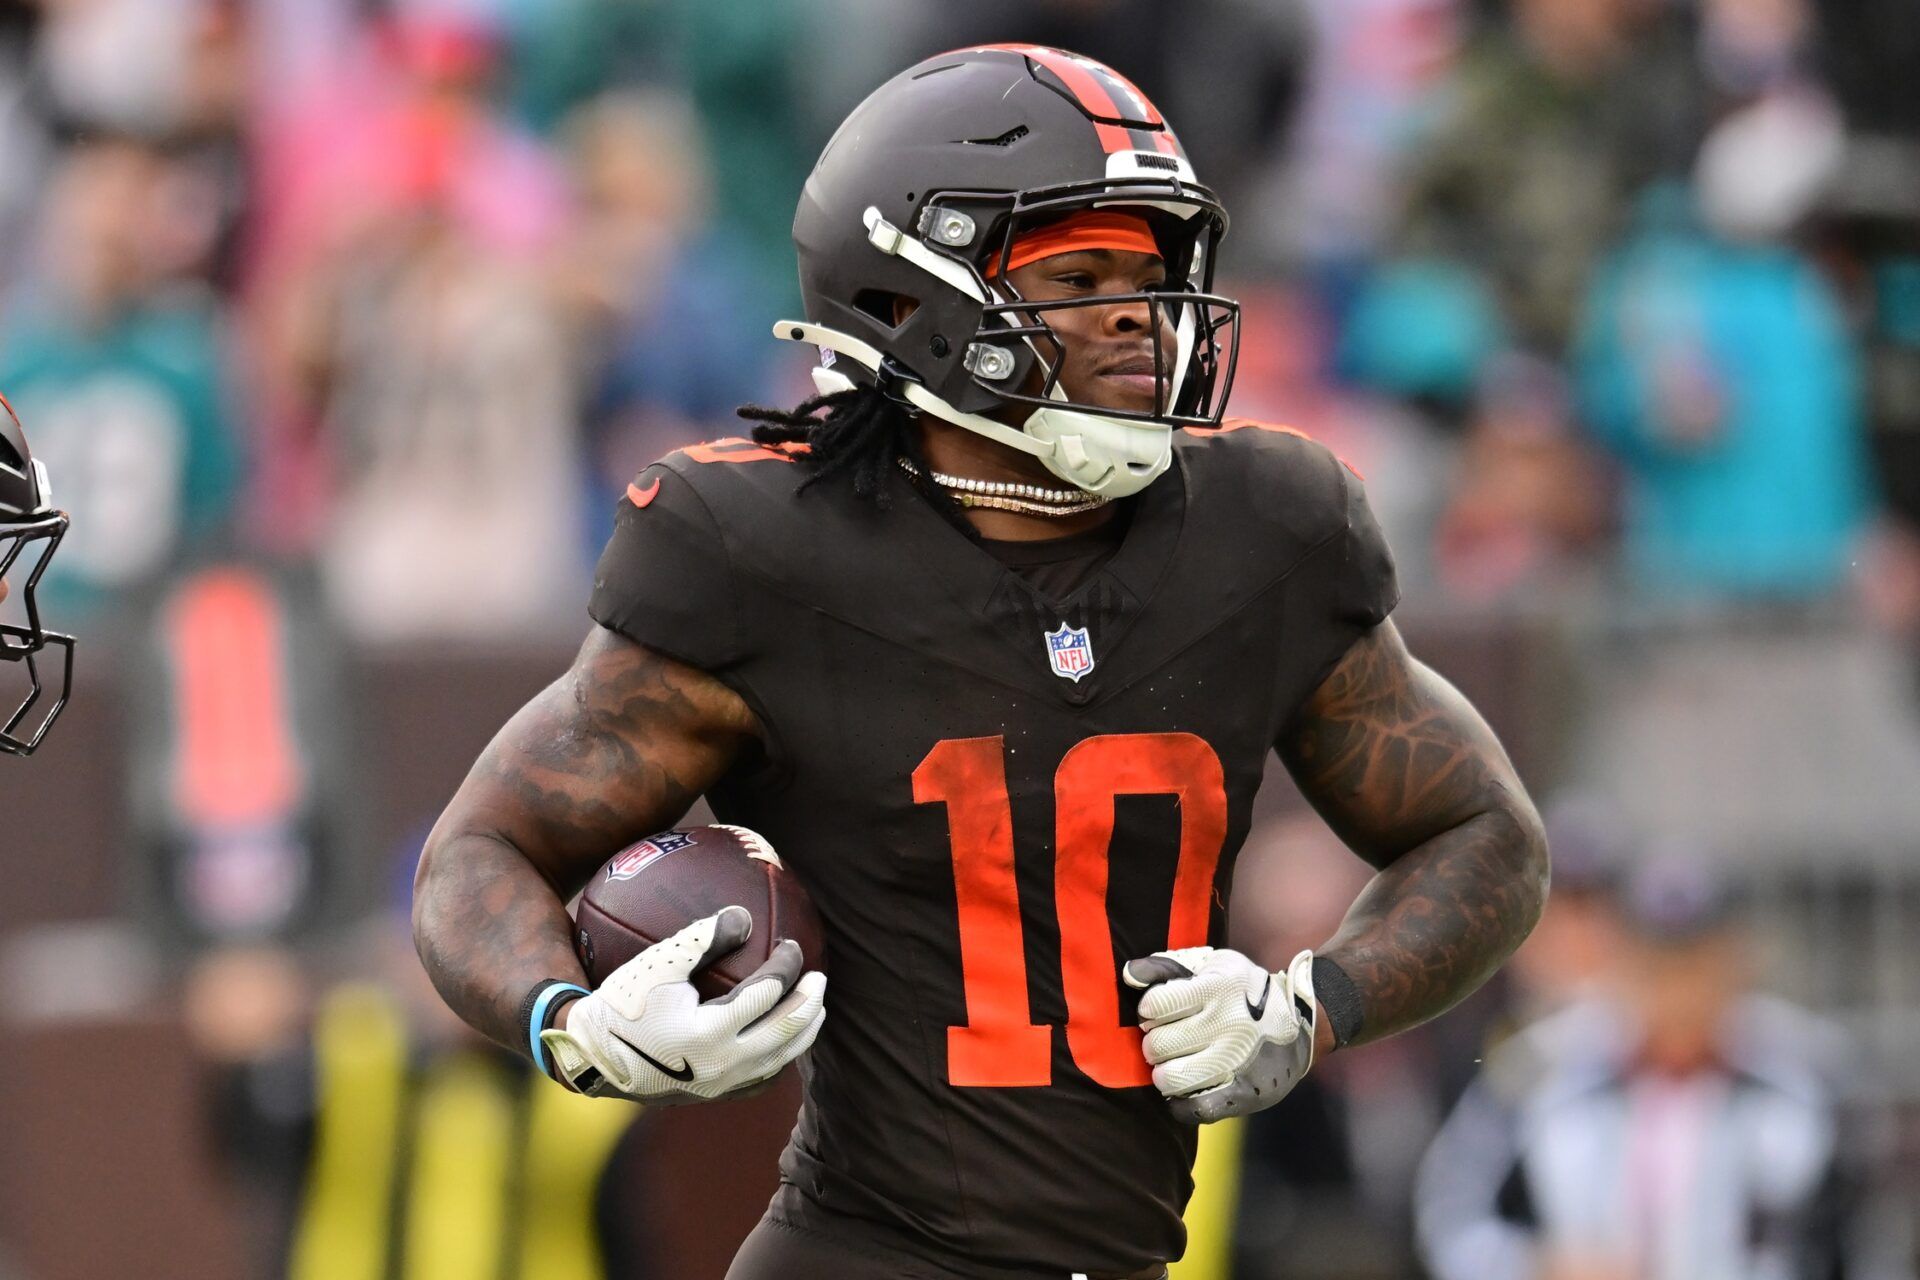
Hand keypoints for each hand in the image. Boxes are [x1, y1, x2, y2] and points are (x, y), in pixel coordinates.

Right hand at [541, 906, 825, 1102]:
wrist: (589, 1058)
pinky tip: (782, 1042)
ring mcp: (720, 1086)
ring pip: (780, 1061)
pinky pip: (760, 1080)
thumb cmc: (622, 1004)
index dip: (787, 967)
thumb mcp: (659, 963)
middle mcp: (722, 1065)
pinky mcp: (712, 1096)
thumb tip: (745, 917)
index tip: (793, 946)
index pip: (767, 994)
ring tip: (815, 1009)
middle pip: (787, 1032)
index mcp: (711, 1032)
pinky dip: (780, 1058)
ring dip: (803, 1033)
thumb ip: (704, 938)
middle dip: (810, 1003)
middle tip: (820, 978)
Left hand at [1122, 946, 1315, 1123]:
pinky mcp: (1243, 1094)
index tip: (1158, 1012)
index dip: (1149, 1010)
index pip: (1155, 1005)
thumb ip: (1167, 966)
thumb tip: (1129, 975)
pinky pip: (1193, 1109)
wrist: (1301, 1024)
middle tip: (1168, 1040)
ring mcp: (1236, 1063)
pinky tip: (1185, 1088)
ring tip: (1175, 1063)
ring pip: (1170, 1079)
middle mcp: (1228, 1025)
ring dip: (1164, 1073)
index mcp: (1218, 988)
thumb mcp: (1212, 965)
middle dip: (1155, 1043)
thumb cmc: (1242, 990)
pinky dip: (1180, 1102)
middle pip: (1157, 1046)